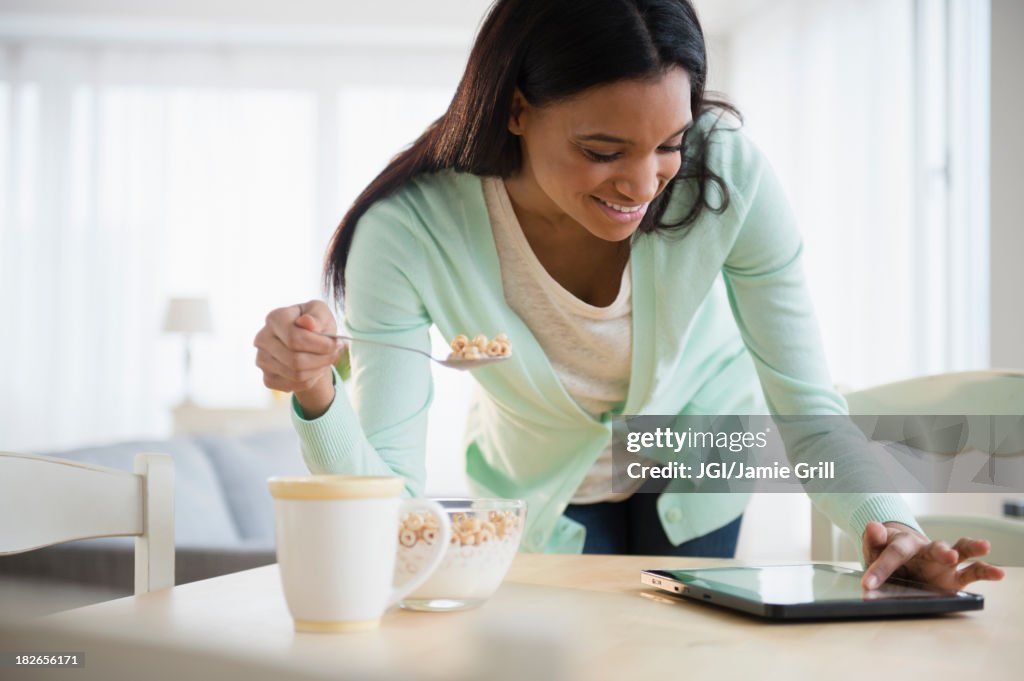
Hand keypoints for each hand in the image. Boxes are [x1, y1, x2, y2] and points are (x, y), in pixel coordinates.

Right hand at [253, 300, 343, 416]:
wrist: (307, 342)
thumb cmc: (315, 323)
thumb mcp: (321, 313)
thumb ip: (316, 316)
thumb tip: (307, 322)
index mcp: (275, 318)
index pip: (294, 338)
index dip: (320, 345)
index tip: (336, 344)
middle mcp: (263, 339)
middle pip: (295, 360)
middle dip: (322, 360)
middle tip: (335, 354)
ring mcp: (262, 360)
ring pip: (296, 375)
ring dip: (318, 370)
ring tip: (325, 360)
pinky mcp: (267, 377)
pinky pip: (293, 386)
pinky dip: (310, 380)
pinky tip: (313, 368)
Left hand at [860, 520, 1005, 590]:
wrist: (899, 560)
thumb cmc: (885, 554)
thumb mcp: (874, 551)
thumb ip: (873, 540)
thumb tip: (873, 525)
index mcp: (904, 543)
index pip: (893, 553)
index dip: (881, 568)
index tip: (868, 584)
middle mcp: (927, 550)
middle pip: (935, 547)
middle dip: (942, 551)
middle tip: (949, 555)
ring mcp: (943, 562)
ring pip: (960, 551)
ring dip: (971, 549)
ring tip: (984, 546)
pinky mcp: (954, 577)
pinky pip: (972, 572)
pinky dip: (986, 571)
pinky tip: (998, 573)